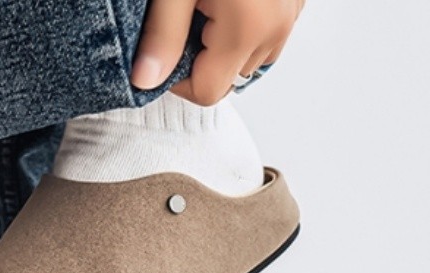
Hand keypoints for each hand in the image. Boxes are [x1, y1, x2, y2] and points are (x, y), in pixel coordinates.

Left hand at [130, 0, 304, 103]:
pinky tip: (230, 0)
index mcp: (247, 29)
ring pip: (248, 61)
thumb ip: (162, 36)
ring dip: (224, 47)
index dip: (179, 81)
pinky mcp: (297, 0)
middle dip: (202, 63)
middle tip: (187, 20)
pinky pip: (266, 36)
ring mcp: (292, 13)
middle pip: (228, 81)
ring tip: (210, 5)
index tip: (165, 52)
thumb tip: (144, 82)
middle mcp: (277, 28)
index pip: (208, 94)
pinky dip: (244, 30)